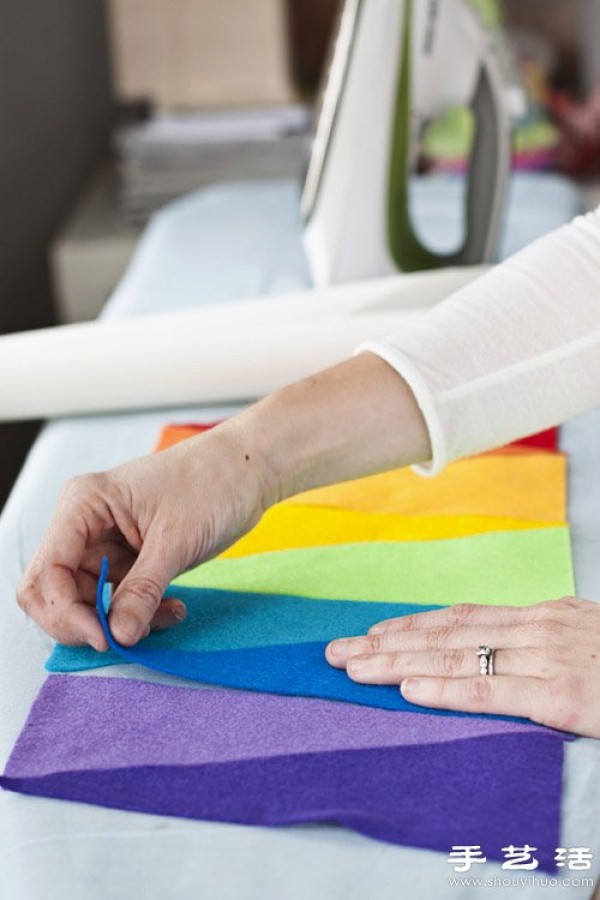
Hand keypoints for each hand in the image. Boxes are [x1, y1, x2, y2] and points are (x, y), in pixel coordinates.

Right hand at [17, 421, 271, 650]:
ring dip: (122, 620)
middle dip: (89, 621)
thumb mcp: (175, 541)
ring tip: (167, 615)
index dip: (65, 613)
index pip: (47, 572)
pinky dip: (141, 612)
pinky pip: (118, 599)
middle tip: (129, 637)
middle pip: (57, 592)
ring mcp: (105, 542)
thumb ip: (143, 591)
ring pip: (89, 601)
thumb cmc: (211, 484)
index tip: (105, 638)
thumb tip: (118, 635)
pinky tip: (173, 610)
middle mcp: (85, 524)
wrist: (247, 470)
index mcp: (84, 504)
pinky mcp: (128, 558)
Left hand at [326, 597, 599, 736]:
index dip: (411, 626)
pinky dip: (446, 688)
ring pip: (458, 656)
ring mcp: (550, 658)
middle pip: (447, 633)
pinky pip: (493, 690)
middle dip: (387, 642)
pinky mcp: (564, 694)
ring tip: (352, 666)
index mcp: (545, 616)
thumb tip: (499, 651)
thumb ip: (542, 644)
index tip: (370, 633)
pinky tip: (408, 688)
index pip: (462, 618)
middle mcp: (539, 629)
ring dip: (398, 661)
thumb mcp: (588, 640)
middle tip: (336, 650)